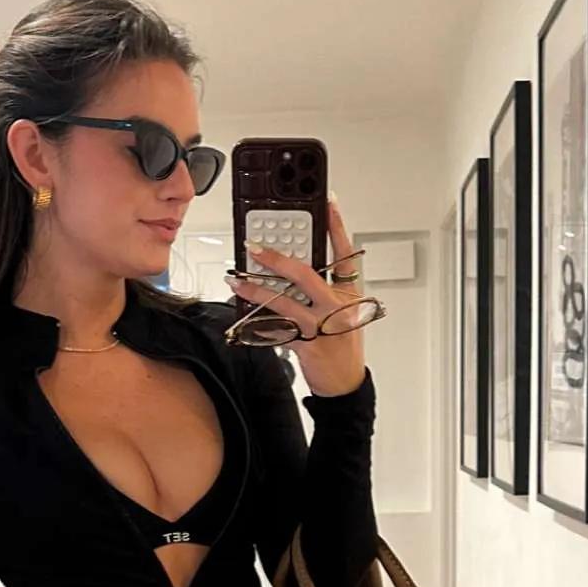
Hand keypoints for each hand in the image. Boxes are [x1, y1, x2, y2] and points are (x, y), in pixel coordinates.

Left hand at [226, 194, 368, 397]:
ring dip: (256, 288)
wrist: (346, 382)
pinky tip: (243, 311)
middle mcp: (337, 306)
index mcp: (350, 293)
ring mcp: (322, 325)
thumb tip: (297, 269)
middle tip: (254, 247)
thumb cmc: (344, 345)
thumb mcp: (346, 311)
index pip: (345, 254)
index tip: (326, 204)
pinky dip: (258, 320)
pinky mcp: (307, 344)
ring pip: (284, 301)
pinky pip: (277, 328)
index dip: (336, 227)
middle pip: (306, 274)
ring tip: (237, 279)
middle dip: (277, 258)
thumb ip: (329, 289)